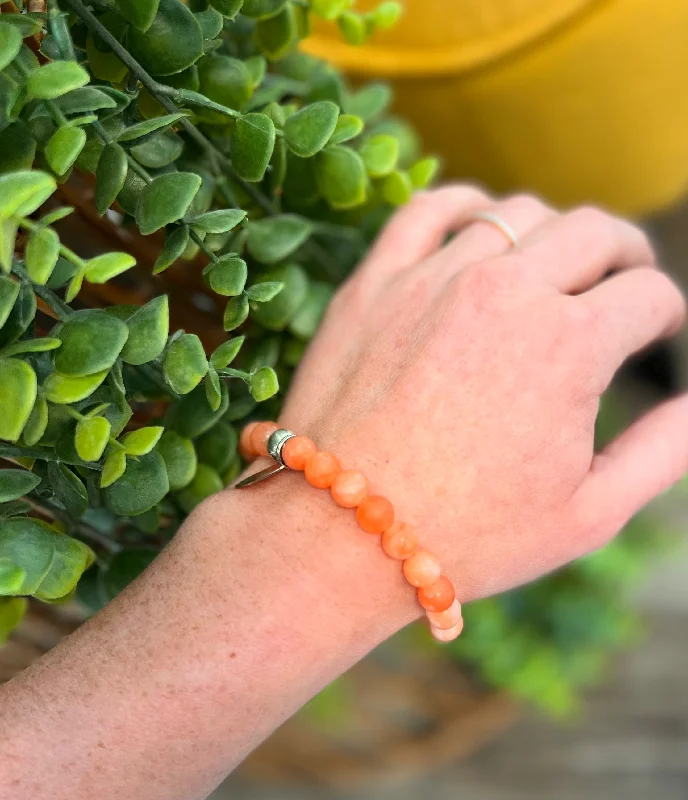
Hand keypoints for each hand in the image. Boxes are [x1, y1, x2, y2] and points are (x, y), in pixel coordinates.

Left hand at [277, 186, 687, 603]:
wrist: (342, 533)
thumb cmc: (467, 534)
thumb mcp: (588, 515)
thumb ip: (663, 452)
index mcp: (568, 346)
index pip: (648, 294)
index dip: (666, 314)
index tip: (656, 330)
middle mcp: (504, 294)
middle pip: (595, 233)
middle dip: (627, 255)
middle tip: (624, 282)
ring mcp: (432, 280)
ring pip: (518, 214)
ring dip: (554, 234)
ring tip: (556, 264)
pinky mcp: (375, 283)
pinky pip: (428, 209)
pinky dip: (465, 205)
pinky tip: (480, 225)